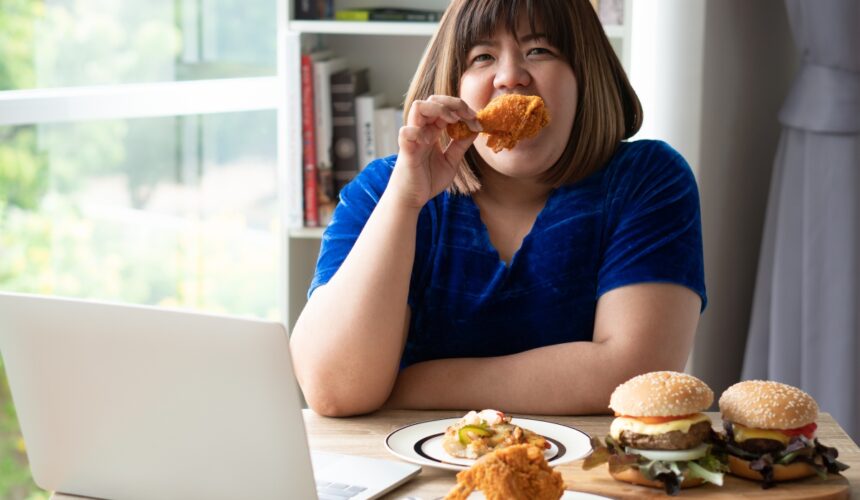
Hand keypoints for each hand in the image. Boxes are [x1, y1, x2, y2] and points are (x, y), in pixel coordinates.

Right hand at [386, 95, 480, 209]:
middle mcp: (422, 130)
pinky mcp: (406, 151)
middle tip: (468, 115)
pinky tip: (430, 140)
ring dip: (438, 109)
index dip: (462, 109)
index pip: (445, 107)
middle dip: (453, 103)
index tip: (476, 120)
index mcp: (432, 130)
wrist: (412, 199)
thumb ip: (461, 145)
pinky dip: (419, 131)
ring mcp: (413, 138)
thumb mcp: (451, 160)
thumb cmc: (428, 180)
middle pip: (432, 100)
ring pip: (418, 107)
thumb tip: (475, 128)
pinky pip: (406, 132)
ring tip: (452, 121)